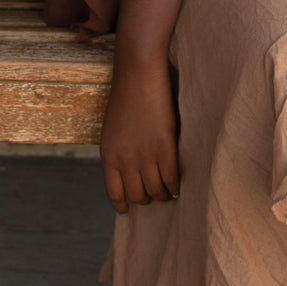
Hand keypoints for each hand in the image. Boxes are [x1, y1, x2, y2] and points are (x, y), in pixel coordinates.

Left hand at [100, 55, 180, 213]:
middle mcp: (124, 159)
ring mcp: (145, 154)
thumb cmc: (126, 99)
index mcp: (108, 155)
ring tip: (168, 191)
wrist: (138, 75)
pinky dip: (176, 186)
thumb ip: (119, 153)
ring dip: (163, 194)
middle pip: (138, 195)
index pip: (114, 193)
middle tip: (155, 194)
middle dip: (147, 198)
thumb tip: (130, 176)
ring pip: (156, 190)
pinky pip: (172, 179)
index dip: (123, 205)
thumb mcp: (112, 130)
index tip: (128, 210)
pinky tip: (178, 186)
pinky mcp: (165, 147)